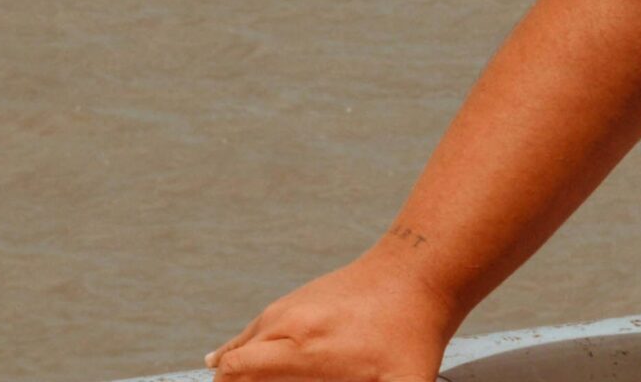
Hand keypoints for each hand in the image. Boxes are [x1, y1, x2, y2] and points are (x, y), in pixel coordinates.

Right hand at [204, 248, 458, 381]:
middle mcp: (287, 325)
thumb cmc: (414, 331)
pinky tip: (222, 363)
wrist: (419, 269)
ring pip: (237, 347)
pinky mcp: (295, 299)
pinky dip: (238, 353)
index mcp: (304, 350)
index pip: (237, 374)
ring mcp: (288, 307)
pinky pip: (253, 331)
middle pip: (232, 366)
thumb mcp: (407, 381)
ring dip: (232, 374)